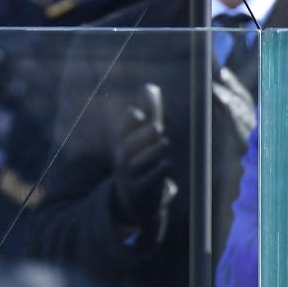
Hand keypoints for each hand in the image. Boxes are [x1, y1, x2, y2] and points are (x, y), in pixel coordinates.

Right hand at [108, 83, 172, 226]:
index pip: (123, 131)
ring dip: (152, 151)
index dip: (129, 122)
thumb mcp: (141, 138)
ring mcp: (130, 175)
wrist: (132, 201)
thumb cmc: (139, 161)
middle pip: (129, 145)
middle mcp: (123, 159)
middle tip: (156, 126)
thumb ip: (149, 113)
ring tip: (163, 142)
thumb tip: (150, 86)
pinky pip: (149, 180)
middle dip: (143, 136)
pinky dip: (158, 172)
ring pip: (140, 161)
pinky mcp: (141, 191)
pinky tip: (165, 165)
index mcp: (124, 144)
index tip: (138, 114)